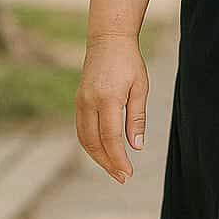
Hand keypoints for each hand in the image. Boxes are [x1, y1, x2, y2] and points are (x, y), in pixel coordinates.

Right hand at [75, 33, 148, 183]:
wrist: (107, 41)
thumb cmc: (129, 62)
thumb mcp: (140, 87)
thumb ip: (137, 118)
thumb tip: (136, 147)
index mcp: (107, 98)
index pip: (110, 137)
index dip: (118, 158)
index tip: (128, 172)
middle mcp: (89, 102)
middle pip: (94, 142)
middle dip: (107, 163)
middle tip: (122, 177)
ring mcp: (80, 102)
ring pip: (84, 138)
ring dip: (98, 157)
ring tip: (114, 169)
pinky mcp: (78, 102)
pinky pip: (82, 130)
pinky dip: (91, 145)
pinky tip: (103, 152)